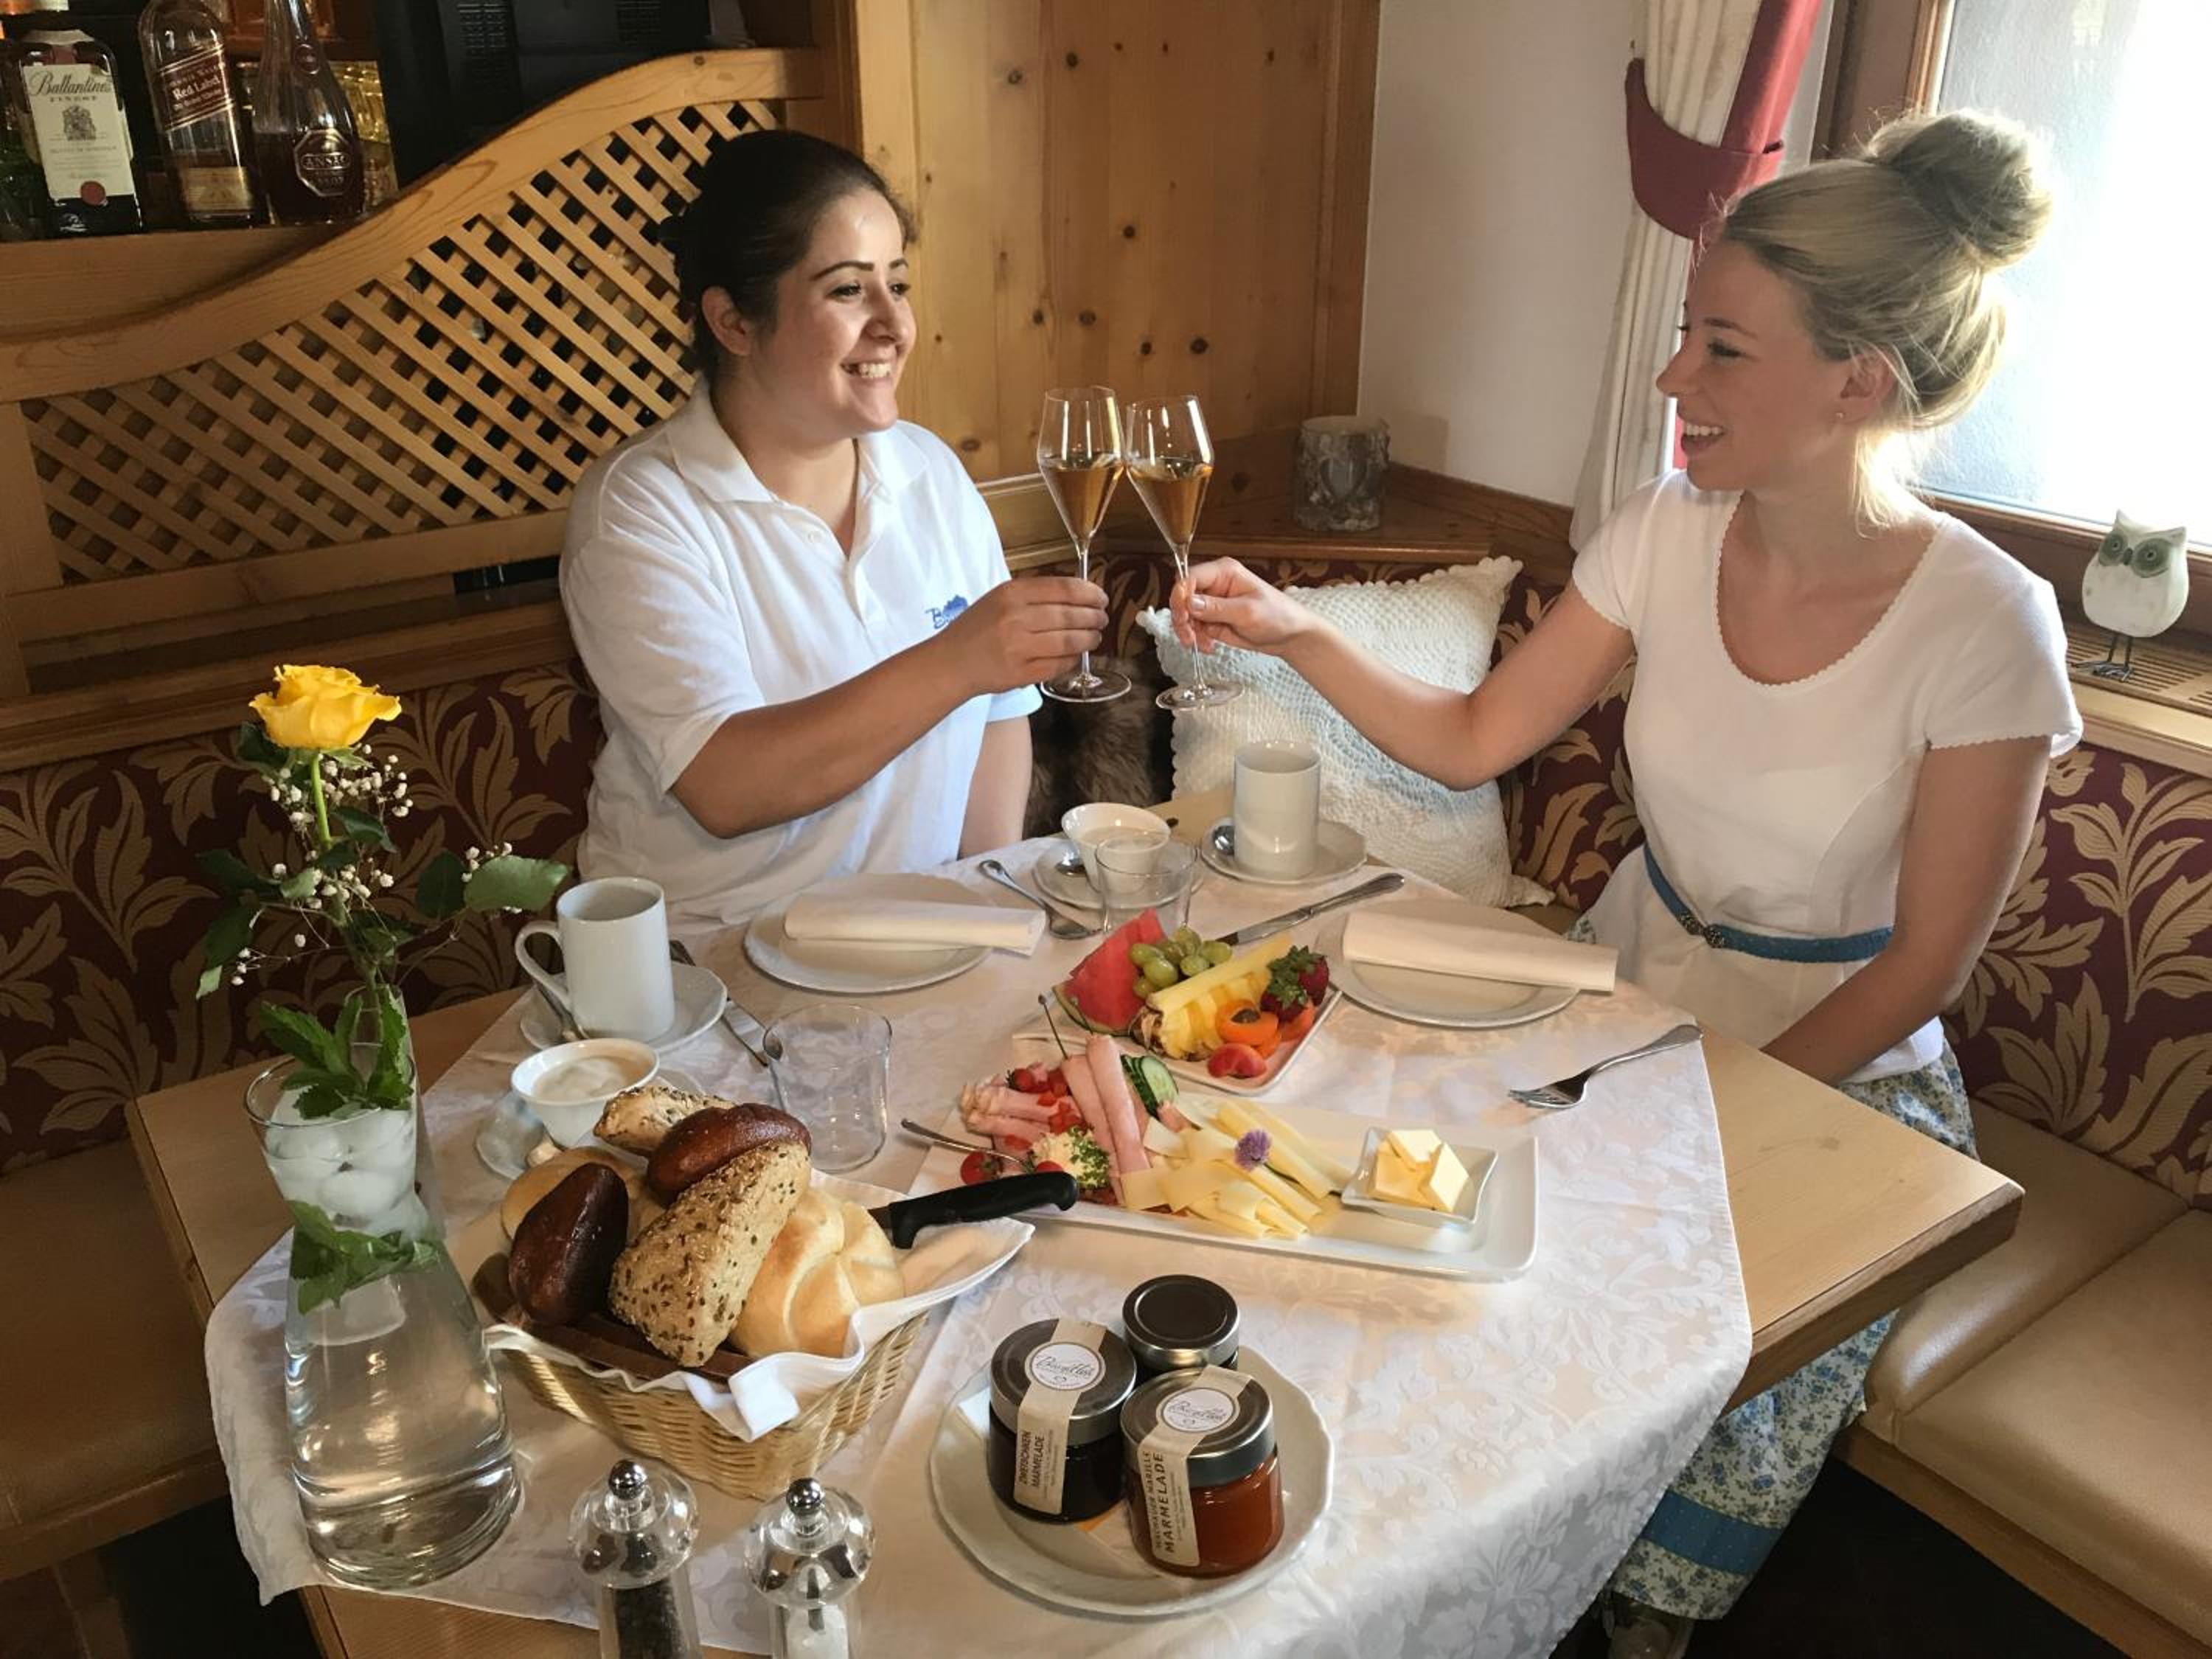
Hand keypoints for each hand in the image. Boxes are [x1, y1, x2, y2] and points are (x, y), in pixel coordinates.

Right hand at [944, 575, 1108, 693]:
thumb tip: (1078, 596)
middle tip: (1102, 619)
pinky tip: (1077, 655)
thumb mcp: (1000, 598)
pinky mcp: (1021, 673)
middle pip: (1071, 615)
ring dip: (1089, 639)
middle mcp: (1016, 618)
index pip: (1064, 589)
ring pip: (1069, 641)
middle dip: (1094, 617)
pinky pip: (1059, 664)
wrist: (951, 662)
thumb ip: (1035, 595)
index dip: (1090, 594)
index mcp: (1013, 593)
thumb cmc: (977, 628)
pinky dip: (1073, 659)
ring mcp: (1019, 648)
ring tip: (1095, 637)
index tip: (1101, 598)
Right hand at [1171, 558, 1311, 656]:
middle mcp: (1215, 585)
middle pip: (1182, 596)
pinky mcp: (1212, 619)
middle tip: (1189, 634)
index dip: (1181, 594)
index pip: (1190, 577)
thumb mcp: (1247, 612)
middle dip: (1182, 617)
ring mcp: (1212, 603)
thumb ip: (1216, 608)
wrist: (1289, 636)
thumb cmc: (1278, 615)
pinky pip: (1194, 627)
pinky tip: (1209, 646)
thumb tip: (1189, 603)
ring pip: (1185, 614)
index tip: (1183, 613)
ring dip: (1189, 631)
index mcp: (1224, 572)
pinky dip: (1197, 639)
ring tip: (1202, 644)